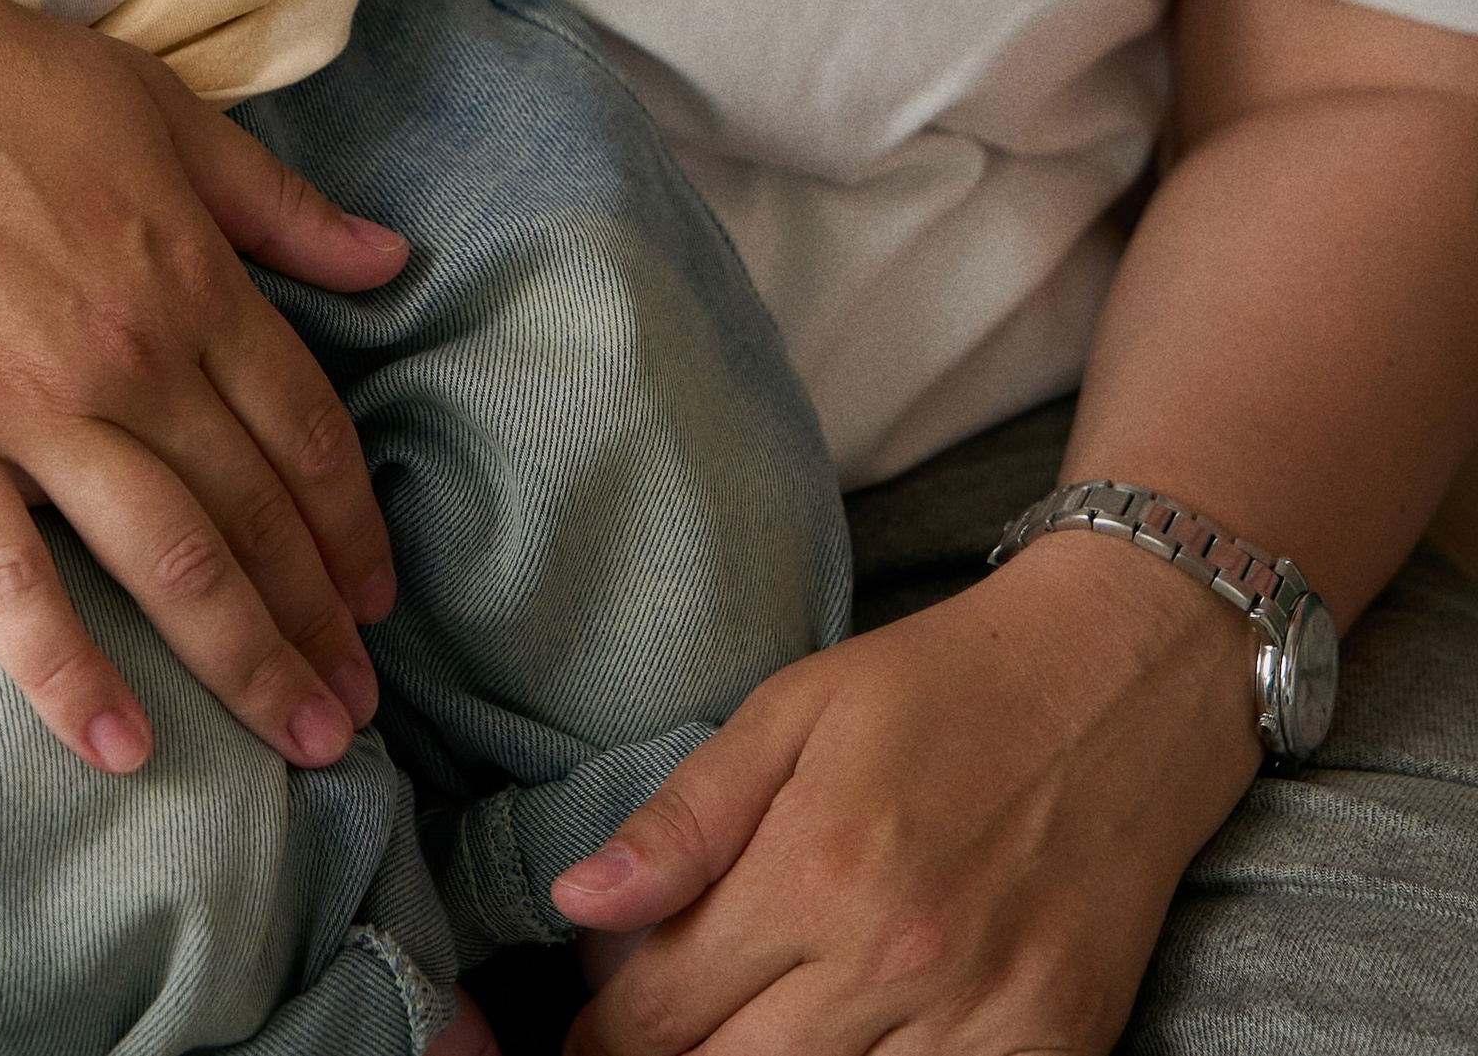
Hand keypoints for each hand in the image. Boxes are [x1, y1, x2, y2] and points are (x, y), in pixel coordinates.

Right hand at [0, 0, 407, 773]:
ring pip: (168, 558)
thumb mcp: (163, 111)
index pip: (304, 429)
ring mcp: (29, 405)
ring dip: (245, 661)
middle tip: (358, 710)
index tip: (378, 601)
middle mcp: (131, 353)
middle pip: (253, 512)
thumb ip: (277, 203)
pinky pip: (10, 581)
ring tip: (300, 742)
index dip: (350, 524)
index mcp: (192, 274)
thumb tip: (388, 259)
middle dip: (317, 622)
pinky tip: (120, 746)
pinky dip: (69, 672)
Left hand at [551, 535, 1259, 1053]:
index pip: (660, 1011)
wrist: (1121, 680)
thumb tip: (578, 901)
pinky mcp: (1053, 1050)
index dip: (604, 1029)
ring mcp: (981, 1021)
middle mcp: (895, 962)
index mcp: (817, 868)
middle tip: (654, 1038)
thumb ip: (684, 818)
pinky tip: (847, 1046)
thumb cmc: (944, 685)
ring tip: (745, 1033)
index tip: (593, 1020)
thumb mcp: (794, 710)